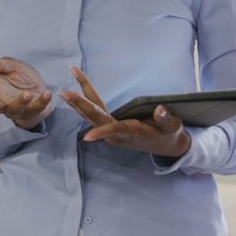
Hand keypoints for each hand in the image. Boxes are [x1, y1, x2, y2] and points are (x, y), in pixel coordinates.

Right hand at [0, 56, 53, 129]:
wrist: (39, 88)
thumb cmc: (20, 77)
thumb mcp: (11, 65)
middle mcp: (2, 102)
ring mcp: (17, 108)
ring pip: (15, 108)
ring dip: (20, 102)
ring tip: (26, 94)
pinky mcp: (33, 111)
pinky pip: (37, 107)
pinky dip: (42, 100)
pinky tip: (47, 93)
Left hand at [59, 67, 190, 157]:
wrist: (165, 145)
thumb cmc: (169, 135)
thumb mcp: (172, 127)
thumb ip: (166, 119)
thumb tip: (161, 109)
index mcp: (132, 132)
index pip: (115, 131)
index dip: (102, 133)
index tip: (88, 137)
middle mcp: (117, 133)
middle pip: (95, 118)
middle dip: (80, 105)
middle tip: (64, 93)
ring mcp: (112, 129)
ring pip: (91, 114)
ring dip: (77, 101)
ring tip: (63, 89)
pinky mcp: (110, 124)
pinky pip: (95, 110)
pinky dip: (85, 99)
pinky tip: (76, 89)